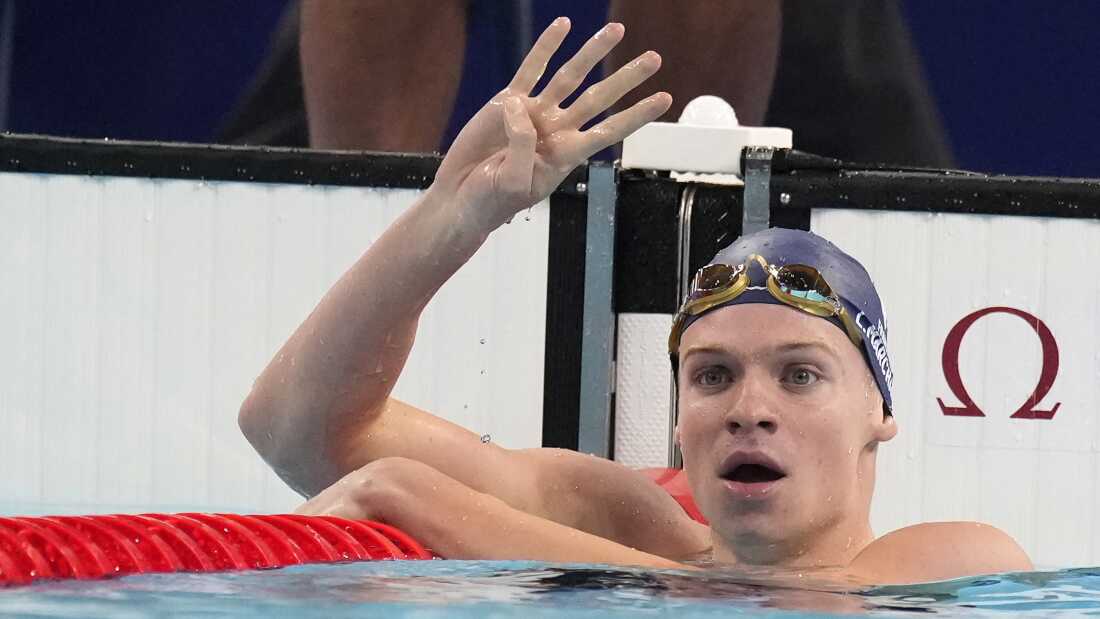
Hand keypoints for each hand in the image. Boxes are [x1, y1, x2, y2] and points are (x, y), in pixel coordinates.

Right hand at [433, 18, 671, 228]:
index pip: (610, 130)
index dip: (637, 114)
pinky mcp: (508, 102)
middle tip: (654, 58)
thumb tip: (520, 105)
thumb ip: (522, 146)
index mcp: (566, 155)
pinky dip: (547, 46)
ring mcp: (534, 113)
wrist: (460, 197)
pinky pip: (532, 69)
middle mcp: (556, 130)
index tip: (664, 99)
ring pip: (571, 77)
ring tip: (617, 31)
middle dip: (627, 78)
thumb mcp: (513, 183)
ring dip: (594, 52)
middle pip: (600, 97)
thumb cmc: (491, 200)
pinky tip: (563, 27)